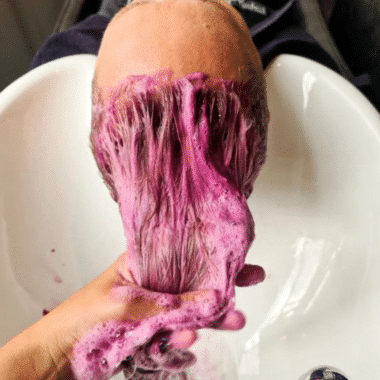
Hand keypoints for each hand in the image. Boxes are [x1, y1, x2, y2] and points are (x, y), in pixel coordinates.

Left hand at [30, 252, 263, 378]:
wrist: (59, 358)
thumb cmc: (80, 318)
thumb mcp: (126, 305)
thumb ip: (168, 305)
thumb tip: (209, 298)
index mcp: (142, 265)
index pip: (183, 256)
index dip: (211, 256)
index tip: (239, 259)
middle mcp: (152, 286)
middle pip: (192, 285)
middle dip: (219, 290)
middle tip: (246, 287)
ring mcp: (153, 312)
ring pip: (188, 314)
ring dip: (209, 319)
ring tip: (231, 320)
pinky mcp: (152, 335)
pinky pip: (175, 337)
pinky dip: (182, 344)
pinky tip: (187, 346)